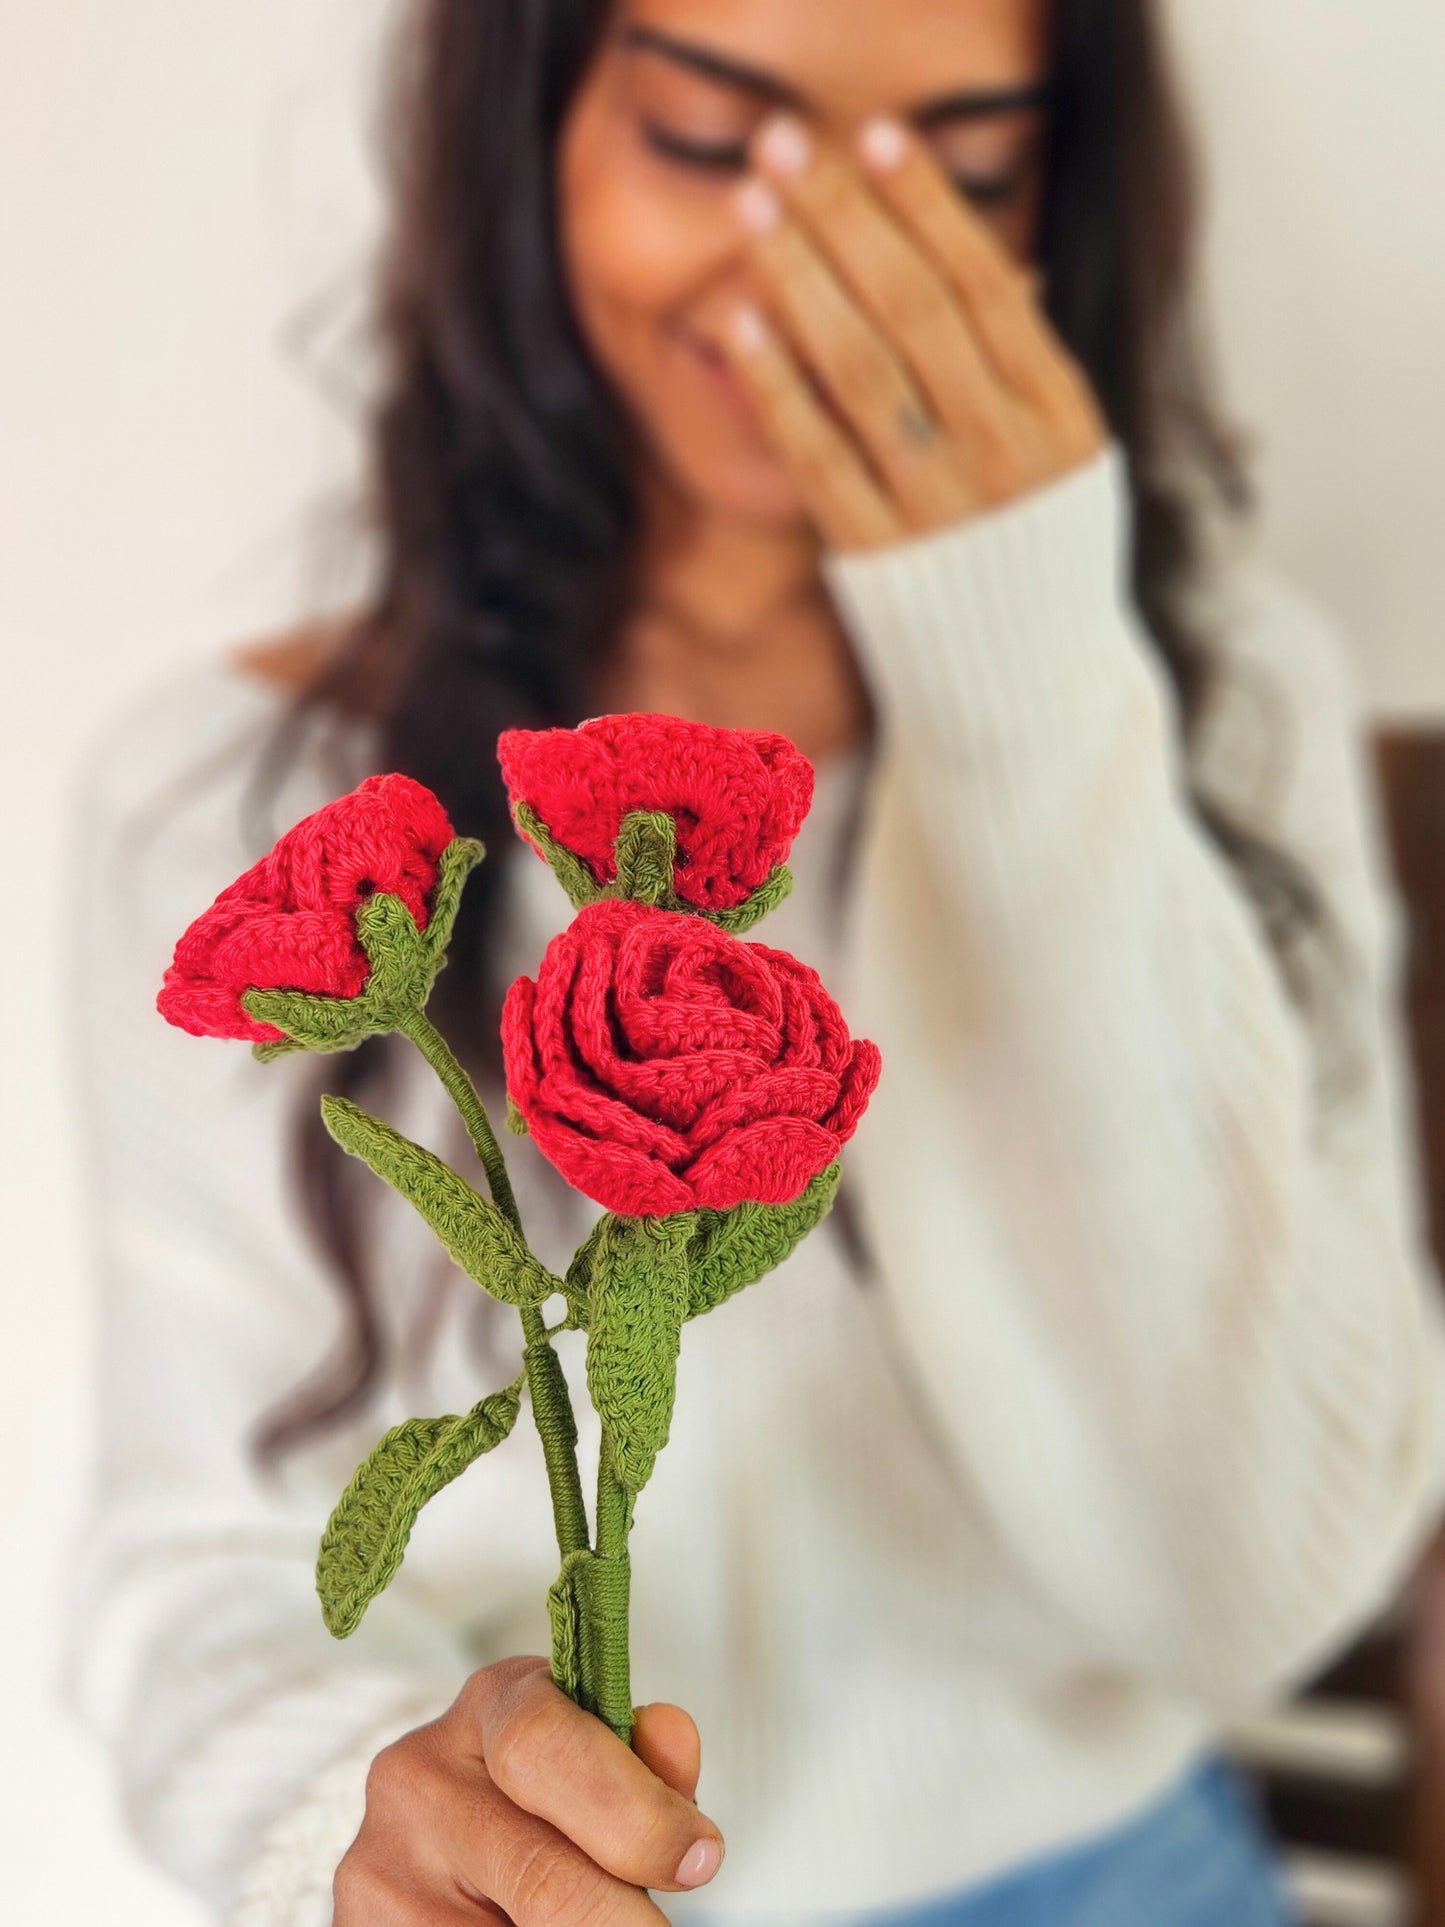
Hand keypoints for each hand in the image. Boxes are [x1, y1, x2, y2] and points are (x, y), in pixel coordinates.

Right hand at [334, 1657, 724, 1921]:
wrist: (446, 1848)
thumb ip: (642, 1763)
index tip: (699, 1860)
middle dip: (616, 1918)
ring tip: (592, 1920)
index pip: (547, 1745)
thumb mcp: (601, 1765)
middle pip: (539, 1872)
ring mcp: (379, 1860)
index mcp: (495, 1706)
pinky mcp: (359, 1926)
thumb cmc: (549, 1802)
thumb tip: (673, 1737)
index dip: (634, 1813)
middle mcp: (419, 1772)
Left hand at [719, 112, 1109, 553]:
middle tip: (786, 150)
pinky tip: (741, 320)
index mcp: (1061, 414)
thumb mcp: (1061, 459)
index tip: (875, 138)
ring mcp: (939, 506)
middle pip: (915, 306)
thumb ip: (1021, 367)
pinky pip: (817, 452)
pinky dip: (776, 383)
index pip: (987, 283)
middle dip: (845, 215)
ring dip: (801, 277)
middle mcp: (1005, 452)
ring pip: (862, 367)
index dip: (929, 205)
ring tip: (755, 211)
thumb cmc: (1033, 557)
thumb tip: (993, 262)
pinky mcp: (877, 556)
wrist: (1024, 697)